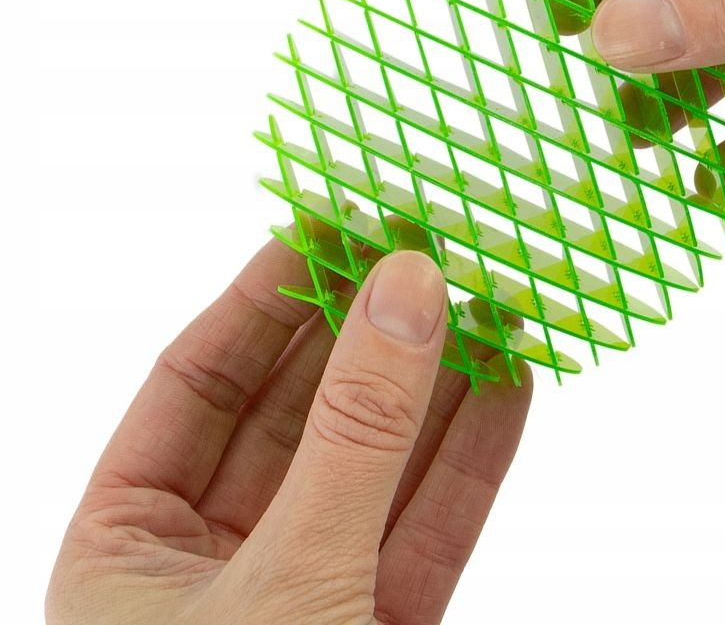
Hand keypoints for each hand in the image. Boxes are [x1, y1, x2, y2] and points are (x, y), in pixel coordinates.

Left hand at [46, 238, 530, 624]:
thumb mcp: (285, 584)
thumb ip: (353, 435)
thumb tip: (406, 286)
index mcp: (128, 543)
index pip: (200, 377)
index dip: (265, 292)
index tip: (327, 221)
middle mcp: (217, 555)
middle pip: (301, 405)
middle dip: (365, 325)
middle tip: (422, 241)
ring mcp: (313, 586)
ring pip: (380, 454)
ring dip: (437, 375)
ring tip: (487, 293)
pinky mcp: (390, 621)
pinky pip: (435, 515)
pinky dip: (478, 448)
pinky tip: (513, 380)